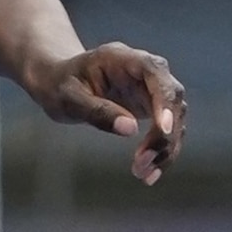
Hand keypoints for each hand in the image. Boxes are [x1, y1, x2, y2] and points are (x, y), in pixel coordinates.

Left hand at [26, 42, 185, 184]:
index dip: (164, 100)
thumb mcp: (68, 97)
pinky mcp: (153, 108)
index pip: (155, 72)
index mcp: (123, 58)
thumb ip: (97, 111)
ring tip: (144, 174)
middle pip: (171, 99)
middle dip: (164, 133)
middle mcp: (145, 72)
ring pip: (175, 119)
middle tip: (143, 161)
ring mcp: (152, 90)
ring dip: (165, 148)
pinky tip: (149, 174)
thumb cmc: (58, 84)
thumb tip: (129, 129)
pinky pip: (166, 131)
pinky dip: (161, 153)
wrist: (56, 82)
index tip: (164, 129)